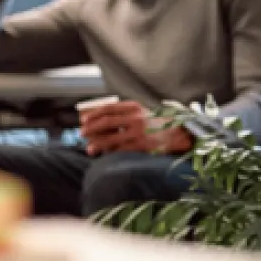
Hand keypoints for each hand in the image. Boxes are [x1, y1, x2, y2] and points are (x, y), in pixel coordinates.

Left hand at [79, 100, 194, 155]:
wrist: (178, 134)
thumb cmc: (158, 124)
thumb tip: (100, 121)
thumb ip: (125, 114)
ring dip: (96, 142)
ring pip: (109, 137)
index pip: (109, 108)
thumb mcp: (142, 113)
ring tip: (89, 147)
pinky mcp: (139, 146)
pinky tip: (102, 153)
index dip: (93, 114)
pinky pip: (118, 149)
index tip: (83, 119)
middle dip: (91, 128)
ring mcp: (137, 133)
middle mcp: (136, 118)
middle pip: (106, 122)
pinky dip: (107, 151)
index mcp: (136, 107)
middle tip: (81, 133)